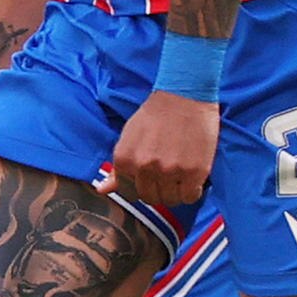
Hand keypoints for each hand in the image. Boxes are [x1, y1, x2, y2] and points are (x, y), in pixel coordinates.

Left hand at [101, 87, 217, 218]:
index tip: (149, 179)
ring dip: (175, 192)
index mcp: (124, 159)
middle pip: (150, 198)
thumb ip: (118, 169)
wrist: (183, 96)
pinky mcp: (194, 172)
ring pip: (169, 200)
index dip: (141, 187)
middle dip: (158, 190)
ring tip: (179, 175)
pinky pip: (189, 197)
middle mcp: (144, 167)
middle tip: (167, 176)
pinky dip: (191, 192)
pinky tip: (191, 179)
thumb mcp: (128, 138)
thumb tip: (102, 190)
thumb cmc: (155, 115)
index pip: (129, 193)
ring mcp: (169, 171)